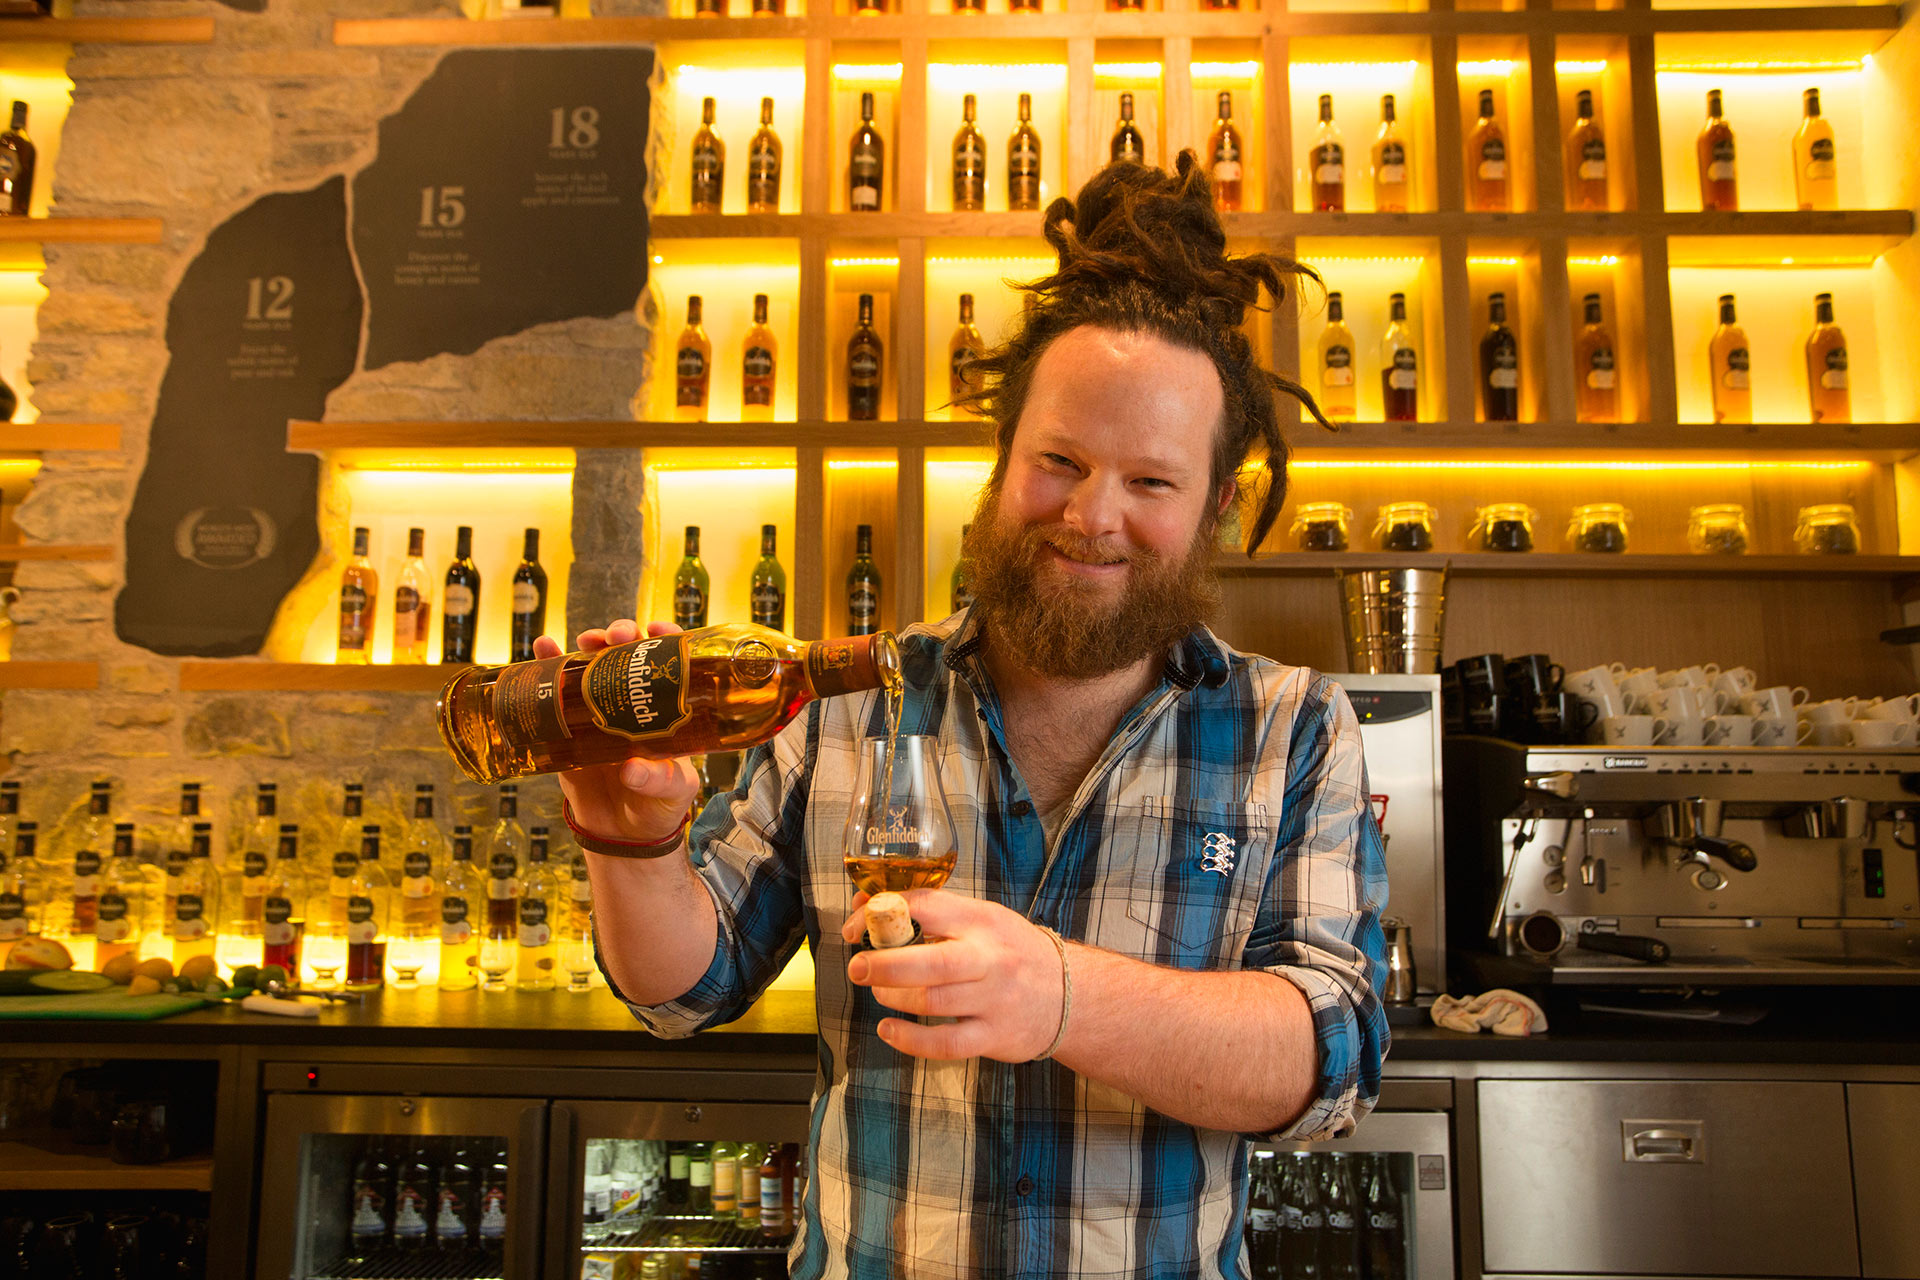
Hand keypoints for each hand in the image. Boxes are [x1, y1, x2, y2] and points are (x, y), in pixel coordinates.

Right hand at [534, 620, 700, 844]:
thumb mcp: (672, 794)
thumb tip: (631, 769)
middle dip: (620, 636)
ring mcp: (600, 713)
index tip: (655, 629)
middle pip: (628, 655)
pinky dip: (547, 667)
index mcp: (667, 712)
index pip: (669, 664)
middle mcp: (634, 705)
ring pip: (593, 666)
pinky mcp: (570, 729)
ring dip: (588, 645)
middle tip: (614, 637)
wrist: (622, 836)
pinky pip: (557, 694)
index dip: (665, 639)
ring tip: (584, 640)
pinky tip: (541, 648)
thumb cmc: (658, 808)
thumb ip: (658, 781)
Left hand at [841, 890, 1065, 1061]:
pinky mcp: (994, 1037)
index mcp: (983, 921)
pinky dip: (910, 1039)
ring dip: (894, 997)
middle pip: (931, 962)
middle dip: (884, 964)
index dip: (884, 913)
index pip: (927, 907)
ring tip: (879, 992)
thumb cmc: (1014, 952)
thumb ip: (932, 914)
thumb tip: (867, 906)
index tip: (856, 927)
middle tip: (857, 967)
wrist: (1070, 993)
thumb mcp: (983, 920)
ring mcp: (994, 1000)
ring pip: (933, 1002)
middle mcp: (990, 959)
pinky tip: (889, 1030)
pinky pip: (946, 1044)